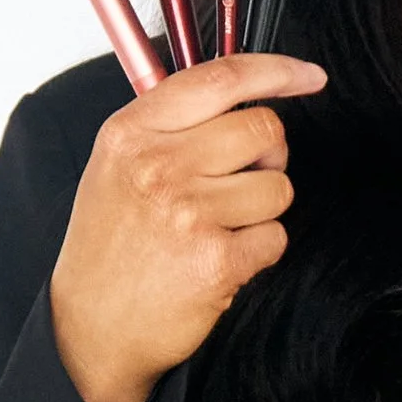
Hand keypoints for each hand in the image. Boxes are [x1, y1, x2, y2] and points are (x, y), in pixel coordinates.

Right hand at [49, 52, 325, 401]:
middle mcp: (158, 166)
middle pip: (263, 130)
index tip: (310, 77)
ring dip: (262, 210)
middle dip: (268, 156)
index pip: (220, 79)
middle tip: (239, 183)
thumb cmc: (110, 246)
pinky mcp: (216, 260)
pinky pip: (275, 237)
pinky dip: (259, 251)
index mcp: (132, 133)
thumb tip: (242, 93)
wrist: (92, 329)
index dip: (277, 72)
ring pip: (278, 186)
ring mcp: (188, 213)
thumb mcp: (117, 166)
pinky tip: (220, 260)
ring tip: (219, 228)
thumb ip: (170, 124)